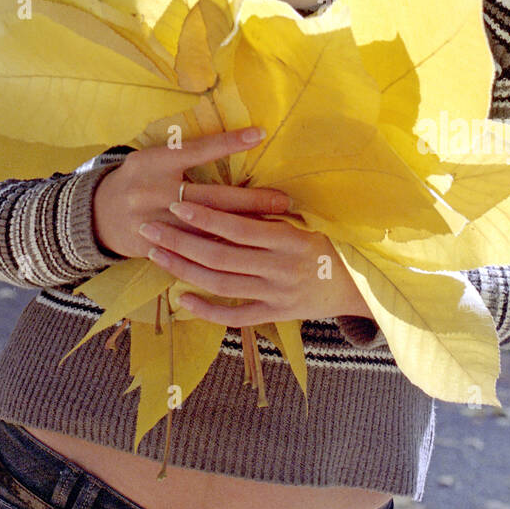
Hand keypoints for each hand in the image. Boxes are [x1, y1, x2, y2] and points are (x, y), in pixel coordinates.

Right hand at [91, 127, 291, 260]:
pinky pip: (192, 254)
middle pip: (210, 197)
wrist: (96, 215)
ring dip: (241, 230)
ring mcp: (153, 222)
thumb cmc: (136, 179)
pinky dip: (219, 251)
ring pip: (205, 230)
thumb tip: (227, 145)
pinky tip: (245, 252)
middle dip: (250, 201)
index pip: (198, 150)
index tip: (259, 134)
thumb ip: (182, 155)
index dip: (228, 142)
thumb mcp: (152, 158)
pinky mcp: (153, 248)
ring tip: (273, 228)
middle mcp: (153, 190)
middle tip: (283, 200)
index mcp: (155, 162)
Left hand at [137, 200, 374, 326]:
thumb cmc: (330, 243)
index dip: (205, 217)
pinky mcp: (275, 315)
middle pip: (220, 255)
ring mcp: (276, 295)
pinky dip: (207, 310)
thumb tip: (230, 192)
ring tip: (156, 254)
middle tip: (149, 226)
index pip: (238, 227)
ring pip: (221, 284)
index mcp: (288, 239)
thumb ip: (270, 215)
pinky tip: (181, 298)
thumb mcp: (306, 222)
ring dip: (184, 269)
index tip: (177, 203)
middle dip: (180, 241)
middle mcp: (280, 268)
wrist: (360, 285)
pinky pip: (236, 316)